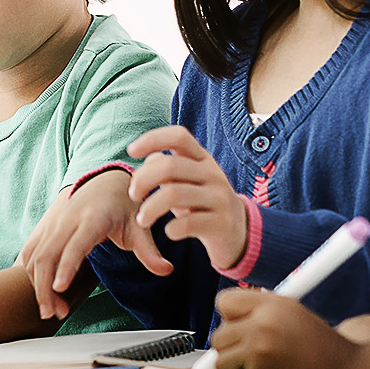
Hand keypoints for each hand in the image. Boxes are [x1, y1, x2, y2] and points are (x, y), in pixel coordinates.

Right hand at [19, 170, 170, 319]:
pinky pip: (30, 254)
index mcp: (92, 219)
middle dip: (45, 286)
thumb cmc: (123, 206)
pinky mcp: (44, 230)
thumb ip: (149, 251)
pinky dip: (31, 276)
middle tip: (54, 313)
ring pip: (34, 257)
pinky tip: (43, 294)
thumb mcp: (140, 227)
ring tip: (51, 310)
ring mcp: (53, 225)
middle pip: (46, 255)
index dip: (66, 266)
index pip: (75, 245)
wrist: (105, 182)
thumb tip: (166, 270)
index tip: (60, 288)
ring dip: (38, 285)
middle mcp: (67, 221)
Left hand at [127, 126, 247, 269]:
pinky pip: (187, 224)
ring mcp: (219, 198)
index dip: (153, 138)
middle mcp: (213, 173)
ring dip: (150, 208)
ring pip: (174, 195)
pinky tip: (169, 232)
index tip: (131, 151)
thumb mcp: (186, 181)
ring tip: (142, 220)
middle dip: (143, 180)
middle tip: (133, 195)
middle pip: (170, 166)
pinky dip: (171, 229)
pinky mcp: (221, 223)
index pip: (179, 136)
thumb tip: (147, 161)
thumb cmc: (201, 201)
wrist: (238, 230)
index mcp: (202, 158)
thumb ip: (167, 168)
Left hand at [210, 288, 360, 368]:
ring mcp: (258, 353)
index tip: (241, 327)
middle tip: (256, 353)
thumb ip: (259, 313)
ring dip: (238, 368)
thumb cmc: (321, 348)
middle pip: (219, 336)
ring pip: (221, 361)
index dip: (231, 317)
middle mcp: (263, 325)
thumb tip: (225, 320)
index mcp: (272, 305)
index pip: (225, 302)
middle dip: (232, 347)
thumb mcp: (292, 315)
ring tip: (267, 367)